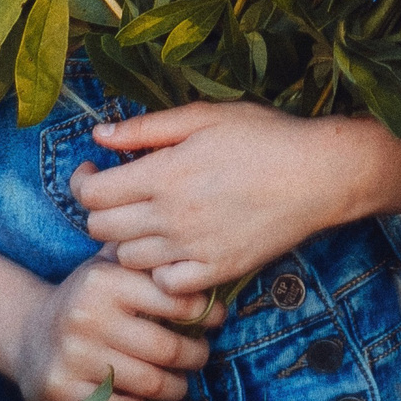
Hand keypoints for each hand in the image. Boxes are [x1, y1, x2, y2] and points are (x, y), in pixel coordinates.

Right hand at [7, 252, 223, 400]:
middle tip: (203, 355)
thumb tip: (193, 241)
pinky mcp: (63, 390)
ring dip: (175, 388)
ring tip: (183, 384)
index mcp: (104, 281)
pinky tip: (144, 400)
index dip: (204, 312)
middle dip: (195, 356)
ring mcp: (74, 356)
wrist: (27, 335)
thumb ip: (142, 252)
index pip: (173, 299)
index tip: (217, 318)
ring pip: (148, 382)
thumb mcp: (105, 265)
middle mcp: (88, 316)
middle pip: (166, 348)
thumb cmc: (84, 298)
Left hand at [72, 103, 400, 295]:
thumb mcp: (203, 116)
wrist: (319, 175)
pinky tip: (174, 248)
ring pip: (128, 260)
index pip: (91, 195)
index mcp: (165, 174)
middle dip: (99, 210)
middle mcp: (172, 217)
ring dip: (127, 240)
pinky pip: (166, 285)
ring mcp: (193, 249)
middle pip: (101, 230)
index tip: (93, 170)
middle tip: (119, 193)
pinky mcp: (217, 271)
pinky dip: (160, 271)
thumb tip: (98, 135)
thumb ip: (146, 128)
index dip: (81, 182)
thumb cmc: (264, 136)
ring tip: (147, 219)